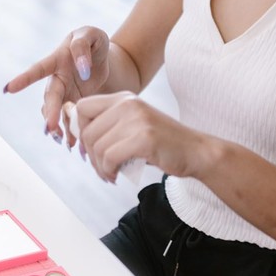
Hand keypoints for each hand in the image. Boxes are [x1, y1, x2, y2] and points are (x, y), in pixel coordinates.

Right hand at [3, 27, 110, 139]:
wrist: (102, 57)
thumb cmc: (93, 41)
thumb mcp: (92, 35)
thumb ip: (82, 47)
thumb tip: (82, 69)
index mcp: (57, 59)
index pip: (38, 69)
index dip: (24, 79)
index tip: (9, 89)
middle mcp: (57, 79)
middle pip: (51, 97)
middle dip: (50, 113)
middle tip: (50, 128)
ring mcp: (64, 93)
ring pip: (56, 113)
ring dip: (60, 127)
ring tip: (66, 143)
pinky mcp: (73, 105)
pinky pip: (69, 120)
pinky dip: (72, 133)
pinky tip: (77, 147)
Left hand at [75, 92, 207, 182]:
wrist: (196, 151)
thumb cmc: (163, 144)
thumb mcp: (134, 126)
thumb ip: (110, 127)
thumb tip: (79, 137)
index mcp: (124, 99)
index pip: (83, 107)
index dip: (79, 130)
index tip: (87, 149)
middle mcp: (128, 104)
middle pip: (87, 131)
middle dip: (89, 156)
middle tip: (101, 169)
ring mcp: (136, 120)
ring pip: (97, 147)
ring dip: (99, 167)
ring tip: (110, 174)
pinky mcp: (143, 138)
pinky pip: (110, 157)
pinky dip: (108, 171)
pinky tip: (116, 176)